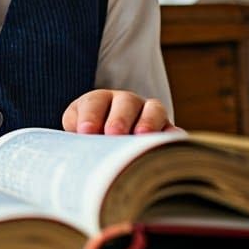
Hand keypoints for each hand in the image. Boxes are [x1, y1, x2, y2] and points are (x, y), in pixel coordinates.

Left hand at [63, 90, 180, 134]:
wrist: (112, 148)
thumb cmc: (91, 141)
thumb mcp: (78, 134)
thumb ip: (75, 135)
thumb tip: (76, 143)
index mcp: (100, 101)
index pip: (94, 102)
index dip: (90, 115)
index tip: (85, 131)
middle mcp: (127, 103)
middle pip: (125, 103)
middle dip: (119, 117)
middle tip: (112, 133)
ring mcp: (150, 114)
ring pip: (153, 110)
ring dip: (148, 121)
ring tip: (141, 135)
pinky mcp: (167, 130)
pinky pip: (173, 130)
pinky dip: (171, 136)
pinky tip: (166, 145)